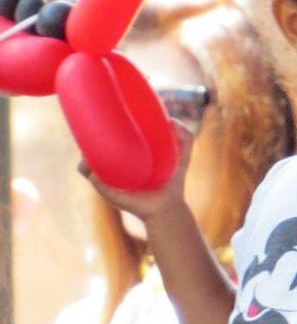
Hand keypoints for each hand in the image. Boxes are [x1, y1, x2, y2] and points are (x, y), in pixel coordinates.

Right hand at [78, 118, 193, 221]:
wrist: (169, 205)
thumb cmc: (173, 180)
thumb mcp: (182, 153)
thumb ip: (184, 135)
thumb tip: (171, 120)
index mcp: (125, 157)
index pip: (107, 141)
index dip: (99, 131)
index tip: (100, 118)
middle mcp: (114, 169)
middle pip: (91, 152)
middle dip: (86, 141)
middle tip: (93, 131)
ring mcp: (110, 182)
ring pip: (86, 167)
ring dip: (84, 158)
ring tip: (89, 150)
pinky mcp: (110, 193)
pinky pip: (94, 181)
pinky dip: (90, 173)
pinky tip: (92, 167)